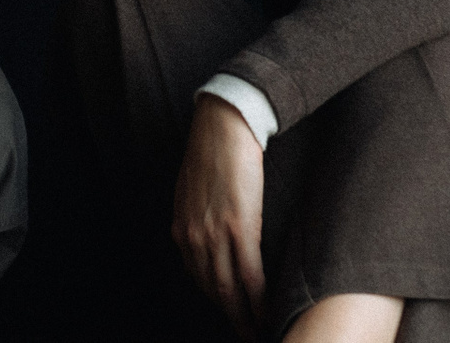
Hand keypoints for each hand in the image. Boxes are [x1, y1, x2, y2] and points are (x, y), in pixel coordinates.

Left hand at [174, 93, 266, 339]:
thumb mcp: (193, 191)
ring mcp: (215, 234)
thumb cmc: (213, 154)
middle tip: (245, 333)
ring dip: (244, 316)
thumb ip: (197, 219)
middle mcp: (193, 237)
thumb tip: (209, 237)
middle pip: (212, 289)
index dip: (215, 300)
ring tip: (258, 331)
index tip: (229, 314)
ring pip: (229, 288)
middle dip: (229, 316)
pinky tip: (267, 312)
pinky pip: (249, 274)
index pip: (197, 277)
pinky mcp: (239, 227)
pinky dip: (258, 298)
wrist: (224, 127)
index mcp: (182, 229)